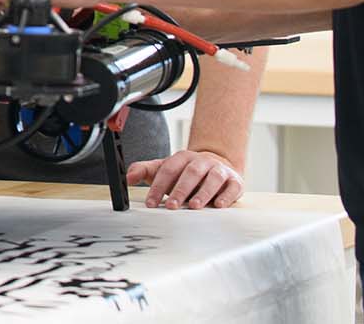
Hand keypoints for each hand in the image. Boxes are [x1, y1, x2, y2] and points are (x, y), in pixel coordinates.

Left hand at [126, 148, 243, 208]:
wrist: (217, 165)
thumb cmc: (187, 172)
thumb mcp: (166, 168)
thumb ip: (146, 171)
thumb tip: (128, 177)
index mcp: (182, 157)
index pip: (168, 169)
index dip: (158, 186)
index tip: (151, 203)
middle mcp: (202, 162)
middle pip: (191, 173)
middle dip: (180, 190)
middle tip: (171, 206)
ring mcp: (219, 171)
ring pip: (212, 179)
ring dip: (203, 192)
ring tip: (194, 206)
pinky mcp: (235, 181)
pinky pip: (232, 187)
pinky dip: (227, 196)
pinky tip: (219, 205)